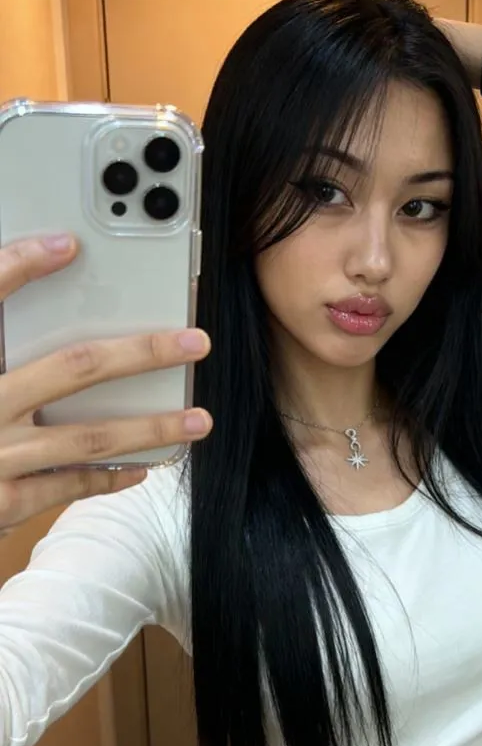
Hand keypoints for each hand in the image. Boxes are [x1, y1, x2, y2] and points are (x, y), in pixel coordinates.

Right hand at [0, 236, 211, 533]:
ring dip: (151, 428)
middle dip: (142, 353)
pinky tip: (142, 467)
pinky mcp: (2, 500)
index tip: (67, 245)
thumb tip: (42, 282)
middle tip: (194, 343)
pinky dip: (108, 476)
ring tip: (197, 420)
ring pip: (89, 436)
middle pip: (75, 367)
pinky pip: (69, 484)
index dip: (19, 266)